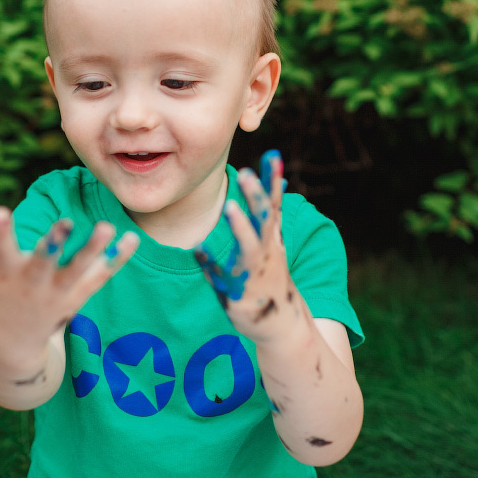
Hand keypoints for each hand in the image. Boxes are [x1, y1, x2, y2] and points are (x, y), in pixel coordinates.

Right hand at [0, 208, 138, 361]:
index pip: (0, 249)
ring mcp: (57, 293)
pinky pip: (101, 277)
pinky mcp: (78, 297)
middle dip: (54, 244)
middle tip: (66, 221)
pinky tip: (134, 239)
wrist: (10, 346)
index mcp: (4, 273)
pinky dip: (117, 260)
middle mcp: (32, 283)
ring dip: (93, 249)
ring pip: (78, 270)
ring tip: (108, 226)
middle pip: (45, 262)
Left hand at [194, 150, 302, 341]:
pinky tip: (197, 249)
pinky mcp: (236, 292)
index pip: (274, 204)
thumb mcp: (275, 240)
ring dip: (240, 227)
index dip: (273, 180)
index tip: (271, 154)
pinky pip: (220, 276)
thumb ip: (270, 209)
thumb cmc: (271, 273)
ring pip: (249, 247)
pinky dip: (209, 263)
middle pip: (263, 220)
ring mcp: (253, 272)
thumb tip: (276, 173)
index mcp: (272, 238)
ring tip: (229, 206)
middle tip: (246, 173)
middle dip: (256, 197)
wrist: (280, 324)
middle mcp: (266, 252)